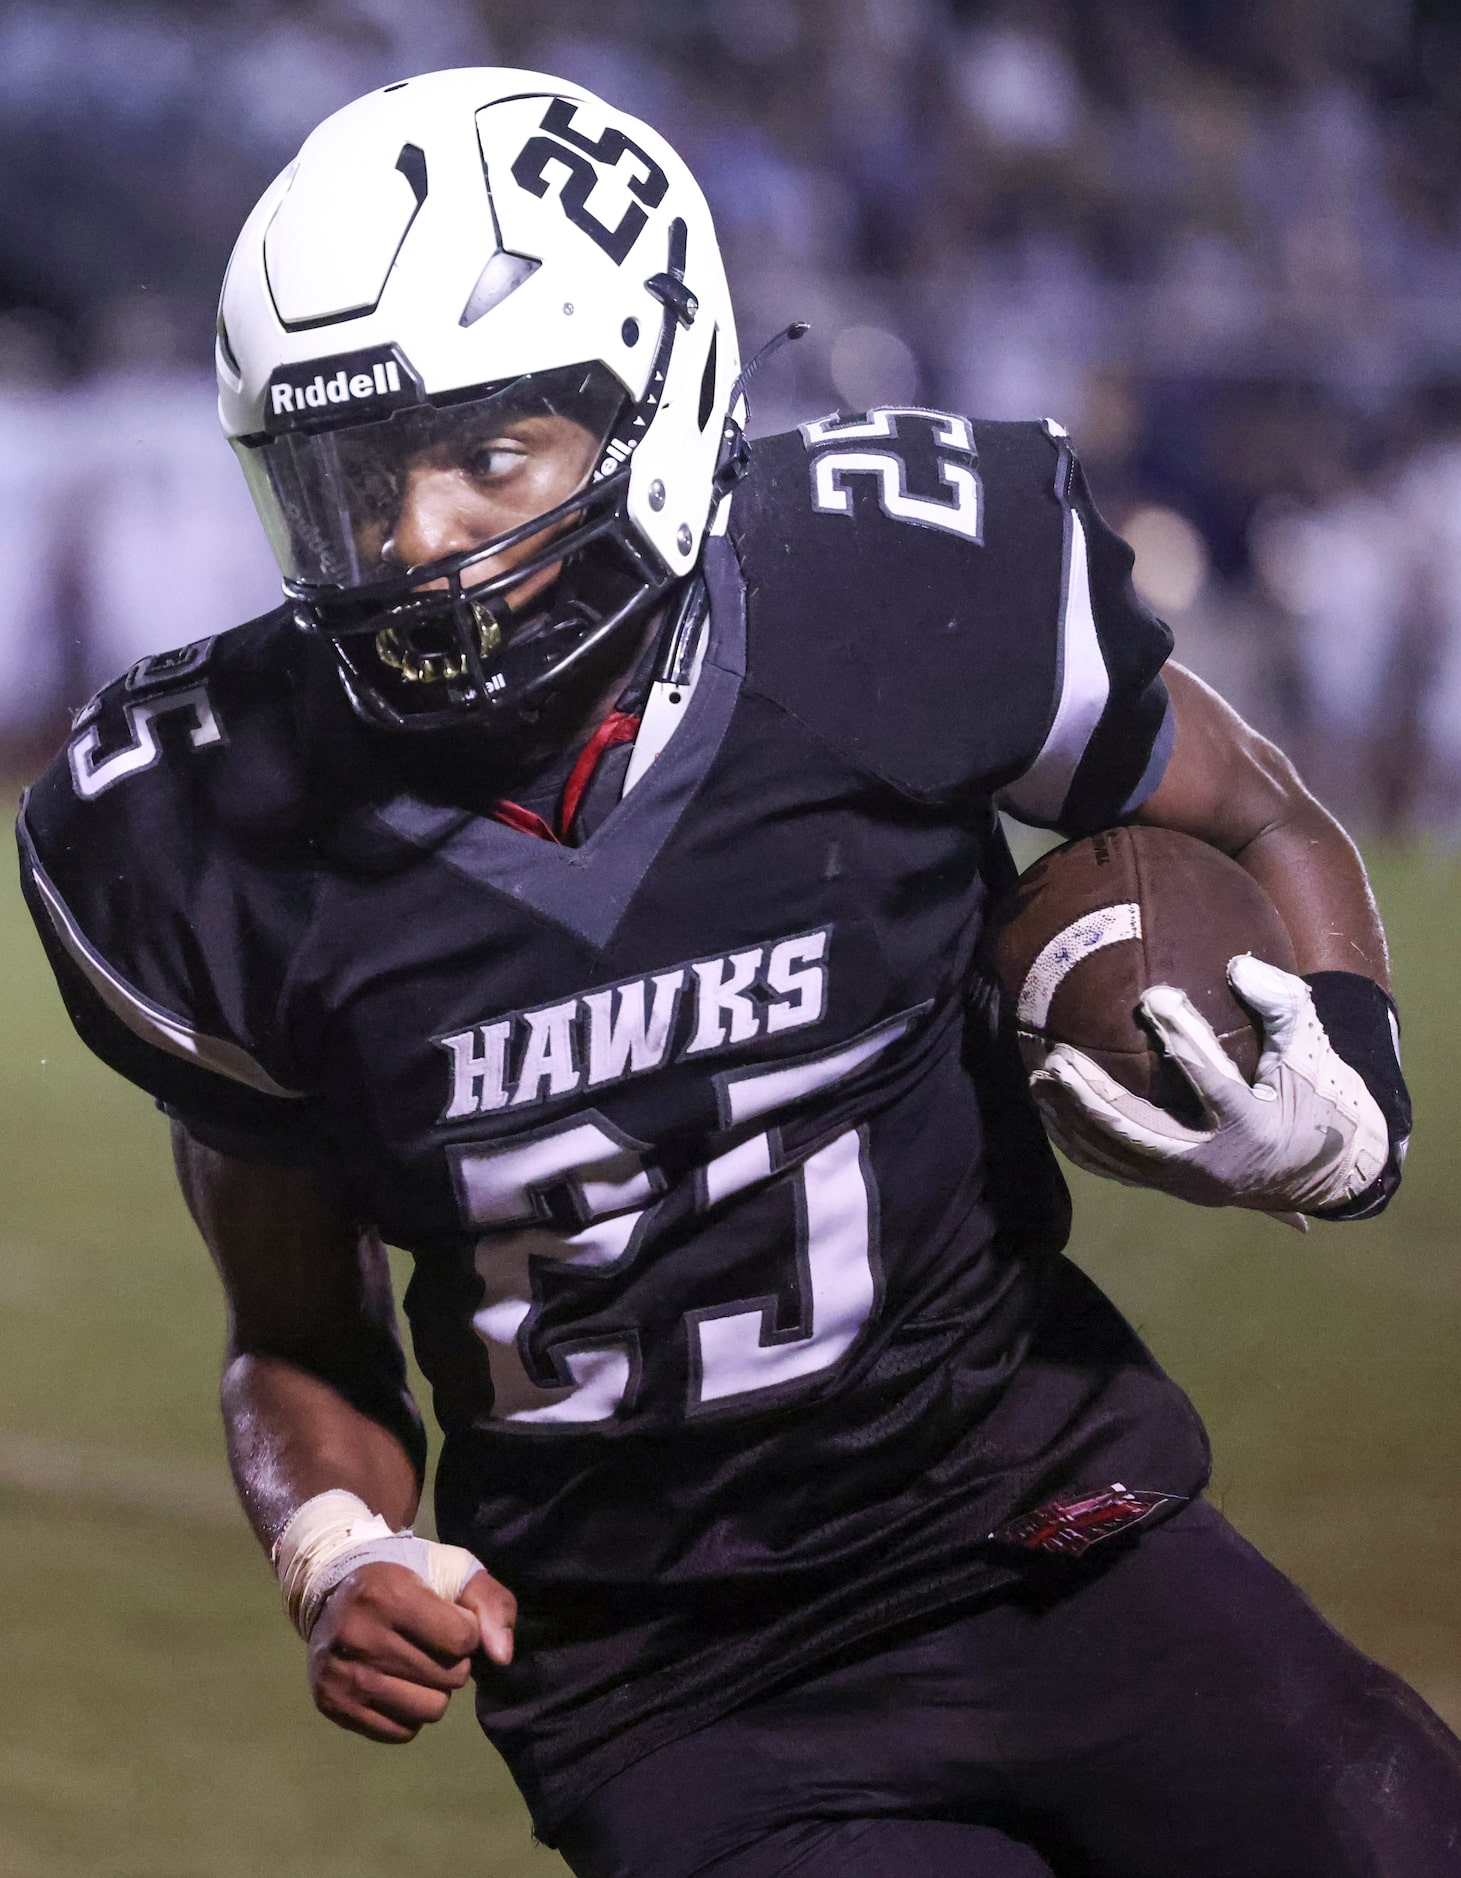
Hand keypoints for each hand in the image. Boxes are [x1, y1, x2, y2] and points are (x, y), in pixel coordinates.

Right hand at [307, 1561, 516, 1743]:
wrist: (332, 1588)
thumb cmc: (404, 1575)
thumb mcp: (453, 1570)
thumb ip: (491, 1603)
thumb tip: (503, 1657)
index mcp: (389, 1594)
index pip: (462, 1639)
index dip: (468, 1630)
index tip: (450, 1618)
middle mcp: (360, 1636)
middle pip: (449, 1678)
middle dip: (453, 1662)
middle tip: (430, 1642)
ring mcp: (342, 1675)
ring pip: (428, 1711)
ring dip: (434, 1691)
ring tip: (416, 1664)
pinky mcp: (333, 1705)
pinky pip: (401, 1732)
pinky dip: (409, 1712)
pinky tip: (396, 1683)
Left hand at [1028, 954, 1388, 1218]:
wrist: (1327, 1172)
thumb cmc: (1320, 1101)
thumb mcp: (1311, 1051)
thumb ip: (1282, 1005)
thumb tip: (1238, 966)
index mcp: (1252, 1128)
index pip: (1209, 1079)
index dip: (1180, 1035)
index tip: (1152, 997)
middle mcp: (1213, 1165)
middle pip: (1140, 1132)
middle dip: (1094, 1095)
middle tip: (1059, 1056)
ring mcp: (1187, 1182)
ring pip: (1118, 1154)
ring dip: (1074, 1117)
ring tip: (1040, 1078)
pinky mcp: (1171, 1186)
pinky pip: (1115, 1168)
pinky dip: (1080, 1142)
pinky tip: (1052, 1113)